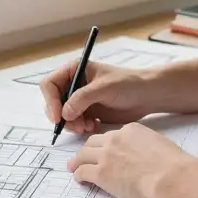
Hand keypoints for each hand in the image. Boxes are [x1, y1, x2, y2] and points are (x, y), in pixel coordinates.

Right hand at [39, 61, 155, 134]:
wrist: (146, 95)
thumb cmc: (127, 83)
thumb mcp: (103, 88)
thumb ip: (82, 98)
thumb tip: (64, 113)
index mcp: (75, 70)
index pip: (50, 84)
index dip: (50, 101)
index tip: (57, 117)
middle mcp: (74, 84)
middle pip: (54, 102)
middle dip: (61, 116)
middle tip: (75, 126)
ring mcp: (80, 99)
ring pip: (63, 115)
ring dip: (71, 124)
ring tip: (87, 127)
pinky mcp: (88, 111)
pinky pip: (74, 122)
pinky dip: (80, 127)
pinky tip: (93, 126)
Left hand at [67, 123, 189, 197]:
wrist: (169, 175)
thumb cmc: (170, 163)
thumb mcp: (156, 143)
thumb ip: (143, 144)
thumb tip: (140, 154)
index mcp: (129, 130)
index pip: (111, 135)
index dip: (106, 144)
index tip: (105, 150)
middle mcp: (115, 139)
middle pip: (93, 142)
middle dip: (87, 149)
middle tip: (83, 156)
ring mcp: (106, 155)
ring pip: (83, 154)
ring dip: (77, 160)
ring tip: (73, 166)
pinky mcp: (101, 173)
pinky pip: (82, 171)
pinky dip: (78, 174)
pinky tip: (79, 178)